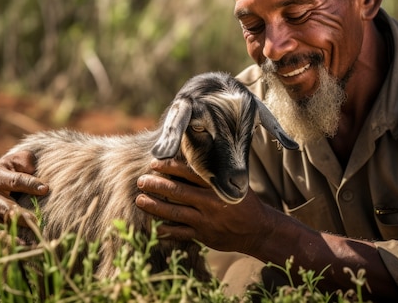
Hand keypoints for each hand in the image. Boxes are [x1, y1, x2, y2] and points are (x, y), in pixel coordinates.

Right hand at [0, 150, 47, 239]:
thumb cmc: (11, 168)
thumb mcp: (17, 160)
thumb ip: (25, 161)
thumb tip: (32, 169)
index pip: (14, 181)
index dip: (30, 184)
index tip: (46, 189)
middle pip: (4, 206)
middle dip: (20, 214)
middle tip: (36, 221)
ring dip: (14, 232)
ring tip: (30, 240)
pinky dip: (7, 242)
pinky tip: (22, 248)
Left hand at [136, 158, 273, 254]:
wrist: (258, 230)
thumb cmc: (244, 203)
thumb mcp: (233, 184)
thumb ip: (213, 175)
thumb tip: (191, 161)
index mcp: (216, 186)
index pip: (188, 173)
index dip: (169, 167)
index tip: (154, 163)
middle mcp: (209, 202)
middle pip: (177, 192)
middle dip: (156, 186)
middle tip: (141, 181)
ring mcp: (205, 220)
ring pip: (174, 212)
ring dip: (154, 206)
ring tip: (140, 200)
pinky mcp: (204, 236)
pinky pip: (181, 233)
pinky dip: (166, 230)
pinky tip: (155, 226)